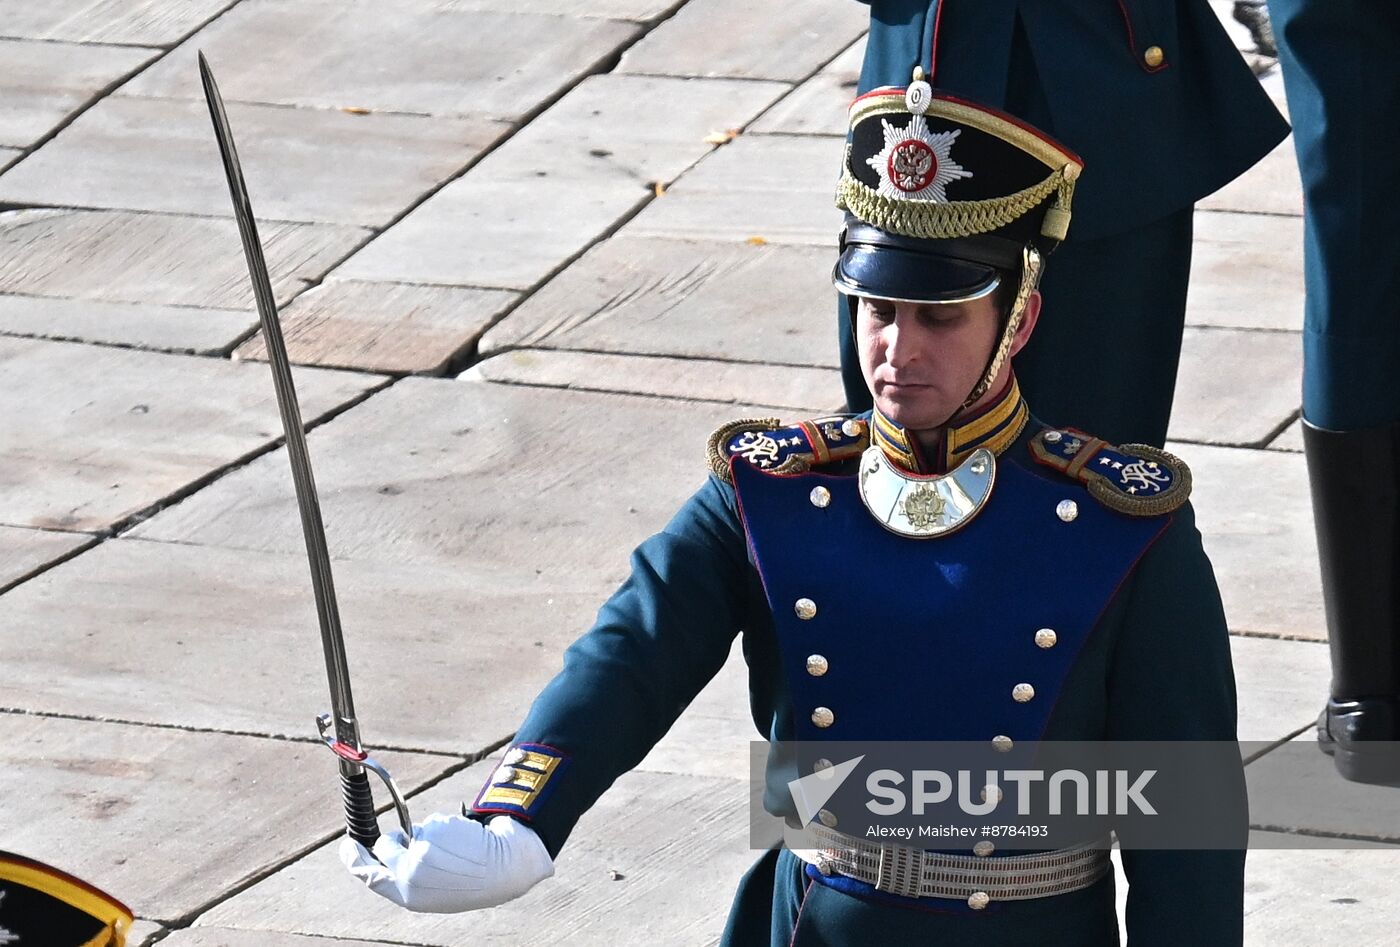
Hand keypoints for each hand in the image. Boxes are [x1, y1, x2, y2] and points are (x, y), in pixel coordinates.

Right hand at [340, 812, 553, 912]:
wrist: (507, 868)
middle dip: (396, 839)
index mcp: (409, 897)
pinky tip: (463, 838)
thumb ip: (409, 875)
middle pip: (385, 846)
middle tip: (415, 840)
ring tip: (455, 847)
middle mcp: (410, 877)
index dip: (354, 860)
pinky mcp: (434, 834)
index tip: (347, 845)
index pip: (370, 877)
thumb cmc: (473, 880)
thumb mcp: (435, 889)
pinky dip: (444, 826)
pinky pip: (431, 822)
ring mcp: (420, 854)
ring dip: (427, 833)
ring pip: (411, 831)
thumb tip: (390, 848)